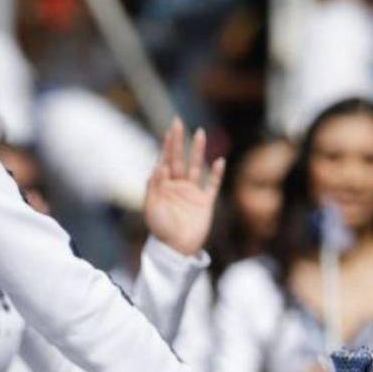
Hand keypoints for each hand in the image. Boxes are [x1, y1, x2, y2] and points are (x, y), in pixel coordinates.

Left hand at [142, 118, 225, 257]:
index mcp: (163, 187)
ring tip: (199, 133)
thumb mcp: (152, 208)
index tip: (169, 129)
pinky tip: (219, 161)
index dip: (167, 146)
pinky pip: (212, 185)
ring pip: (196, 167)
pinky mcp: (205, 202)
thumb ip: (155, 187)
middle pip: (179, 159)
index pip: (165, 161)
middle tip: (178, 121)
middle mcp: (178, 186)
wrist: (176, 250)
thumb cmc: (161, 230)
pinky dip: (216, 174)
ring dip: (198, 151)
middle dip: (179, 141)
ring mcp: (192, 193)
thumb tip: (159, 165)